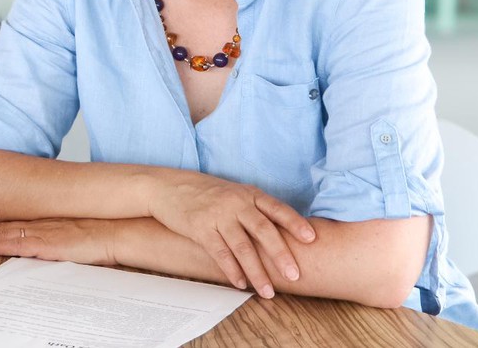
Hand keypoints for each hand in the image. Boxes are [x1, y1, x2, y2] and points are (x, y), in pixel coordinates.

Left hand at [0, 219, 116, 266]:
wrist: (119, 231)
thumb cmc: (101, 234)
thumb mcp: (74, 235)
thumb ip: (58, 239)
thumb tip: (48, 246)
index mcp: (45, 223)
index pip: (11, 224)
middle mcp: (41, 225)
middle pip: (2, 228)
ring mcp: (44, 233)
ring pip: (5, 235)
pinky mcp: (50, 243)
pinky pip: (20, 244)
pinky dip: (2, 244)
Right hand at [148, 172, 315, 297]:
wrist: (166, 187)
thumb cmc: (204, 192)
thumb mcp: (233, 193)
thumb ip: (254, 208)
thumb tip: (283, 233)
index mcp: (248, 193)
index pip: (277, 209)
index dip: (295, 223)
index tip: (311, 239)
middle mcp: (235, 202)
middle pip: (263, 230)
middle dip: (280, 254)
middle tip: (294, 275)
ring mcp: (217, 215)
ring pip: (242, 246)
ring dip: (256, 272)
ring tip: (267, 291)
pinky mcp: (200, 228)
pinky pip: (219, 252)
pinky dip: (231, 270)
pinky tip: (240, 283)